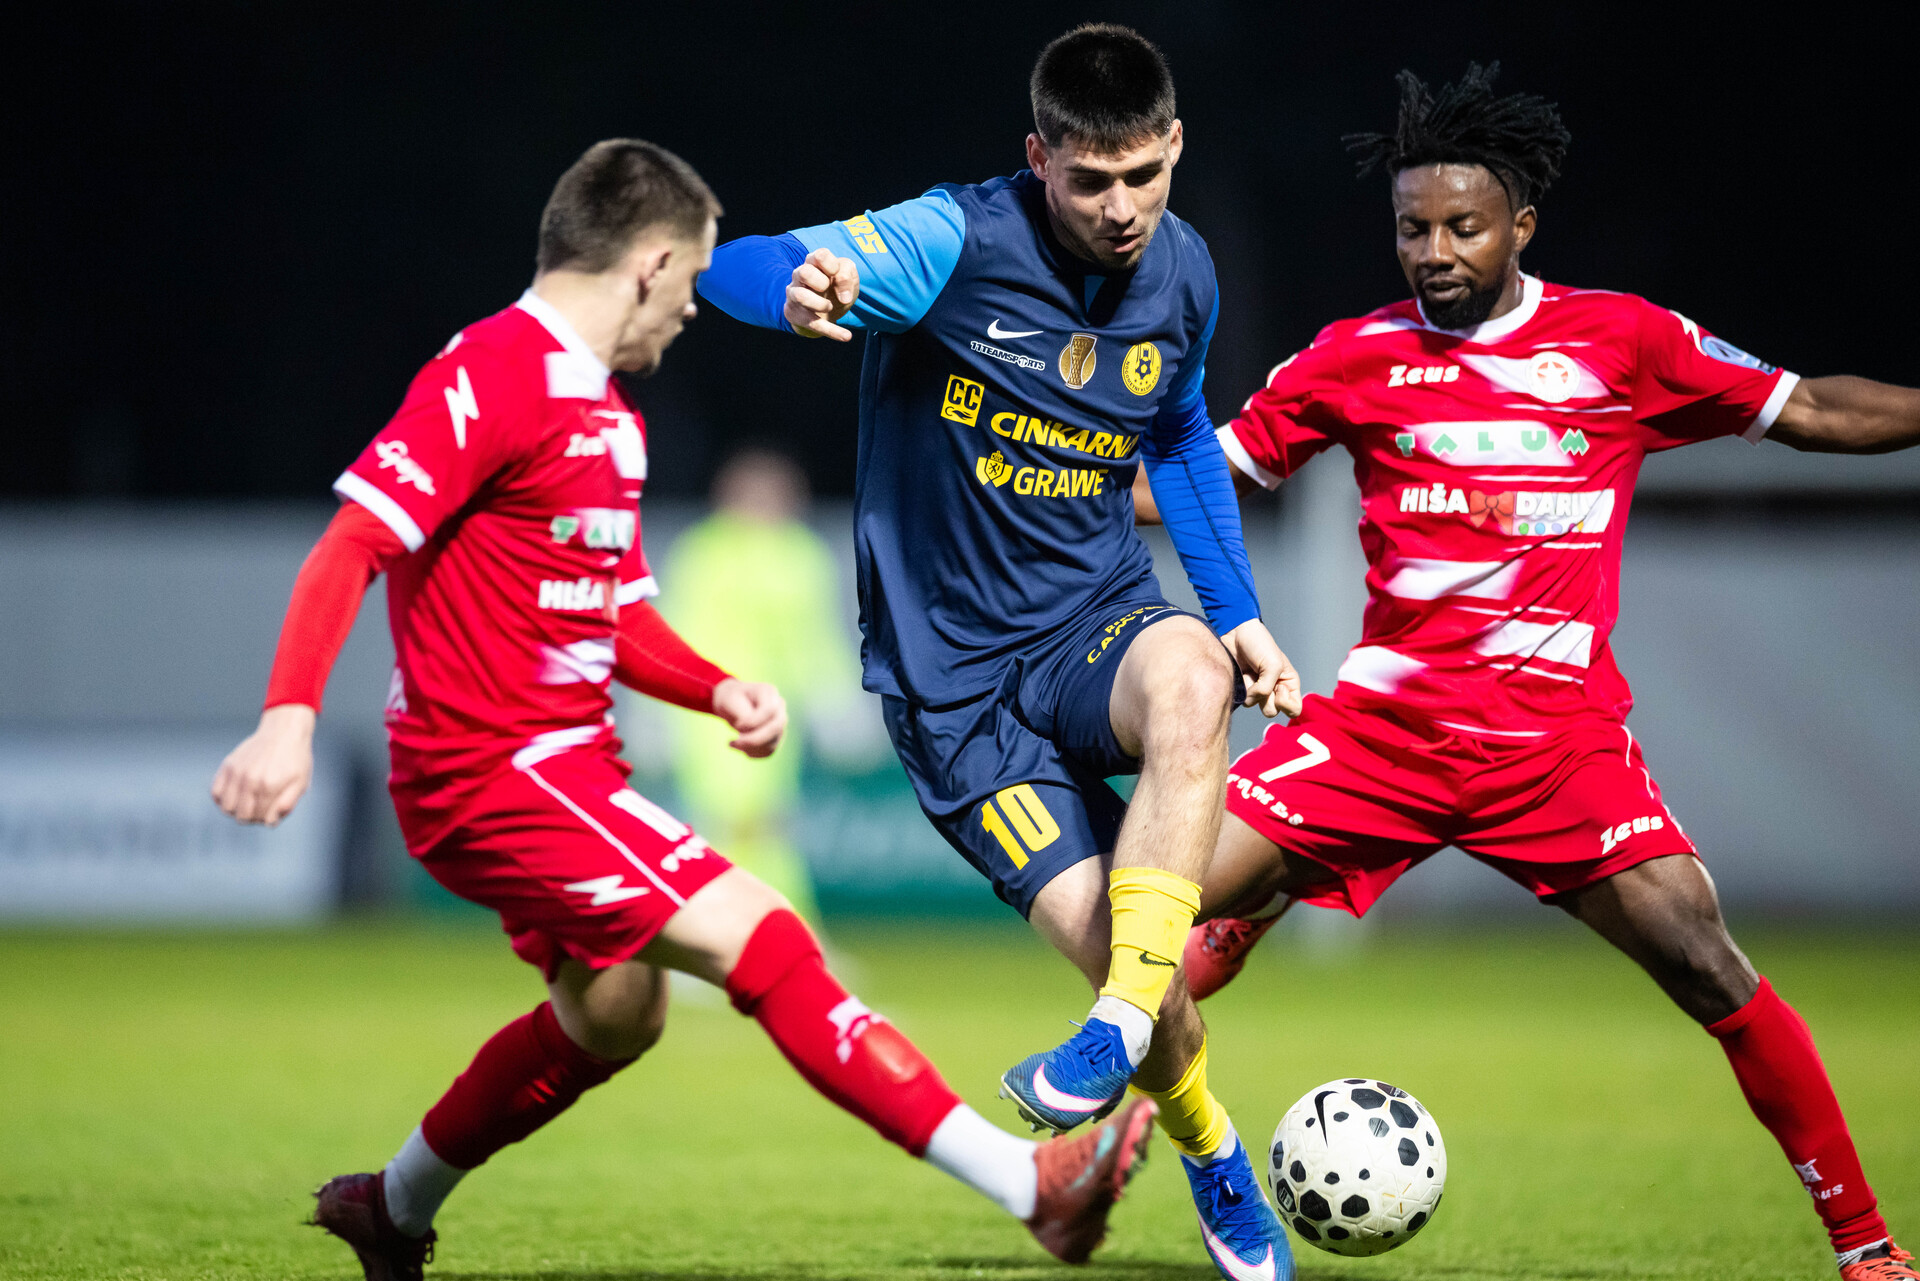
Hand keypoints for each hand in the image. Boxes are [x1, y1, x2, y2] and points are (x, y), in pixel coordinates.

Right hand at [211, 703, 316, 825]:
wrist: (283, 732)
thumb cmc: (295, 759)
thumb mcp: (301, 782)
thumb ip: (287, 804)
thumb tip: (270, 822)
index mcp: (269, 786)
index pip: (260, 818)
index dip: (266, 820)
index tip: (271, 813)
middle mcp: (250, 780)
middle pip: (241, 816)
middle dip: (252, 818)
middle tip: (260, 809)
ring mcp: (236, 772)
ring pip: (226, 807)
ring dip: (236, 811)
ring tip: (247, 803)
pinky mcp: (228, 766)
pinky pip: (215, 792)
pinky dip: (222, 800)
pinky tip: (235, 796)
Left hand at [712, 678, 786, 757]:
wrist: (732, 703)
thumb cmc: (730, 699)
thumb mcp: (730, 701)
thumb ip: (743, 715)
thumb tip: (751, 732)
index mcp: (768, 692)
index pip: (770, 710)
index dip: (754, 722)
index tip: (737, 726)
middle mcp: (779, 707)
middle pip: (777, 727)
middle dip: (754, 739)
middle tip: (733, 743)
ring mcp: (780, 722)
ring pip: (773, 742)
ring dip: (751, 748)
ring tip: (733, 743)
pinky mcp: (776, 736)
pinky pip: (769, 751)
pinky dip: (754, 753)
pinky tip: (741, 748)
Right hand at [784, 247, 858, 340]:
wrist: (829, 307)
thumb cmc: (837, 285)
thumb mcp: (848, 277)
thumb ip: (847, 277)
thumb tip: (844, 296)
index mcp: (814, 262)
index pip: (820, 255)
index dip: (832, 266)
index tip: (837, 274)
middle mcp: (800, 276)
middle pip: (804, 272)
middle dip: (821, 282)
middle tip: (827, 288)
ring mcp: (795, 294)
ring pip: (800, 296)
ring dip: (820, 304)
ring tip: (830, 307)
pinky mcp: (796, 314)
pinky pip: (812, 323)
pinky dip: (832, 331)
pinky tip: (846, 336)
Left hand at [1224, 619, 1301, 718]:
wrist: (1236, 634)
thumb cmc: (1259, 644)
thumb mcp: (1272, 665)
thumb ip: (1267, 689)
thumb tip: (1251, 700)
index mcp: (1289, 683)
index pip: (1294, 709)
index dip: (1286, 704)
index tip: (1279, 688)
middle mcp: (1276, 690)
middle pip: (1272, 711)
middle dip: (1266, 698)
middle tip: (1263, 679)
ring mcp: (1259, 691)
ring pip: (1257, 708)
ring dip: (1253, 694)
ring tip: (1252, 675)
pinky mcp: (1245, 689)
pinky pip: (1244, 701)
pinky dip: (1243, 690)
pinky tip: (1243, 674)